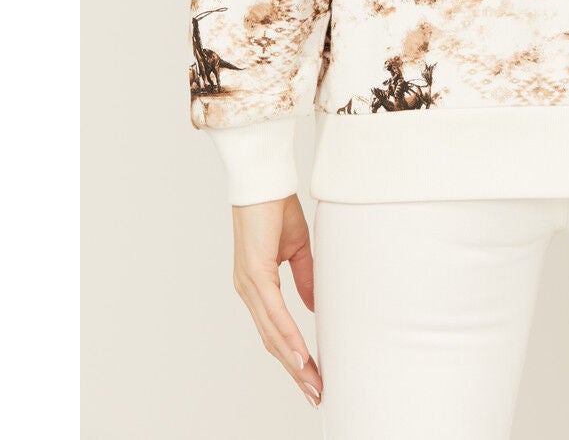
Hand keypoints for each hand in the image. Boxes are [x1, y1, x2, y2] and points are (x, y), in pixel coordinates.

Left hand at [232, 195, 322, 409]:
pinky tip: (300, 355)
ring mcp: (249, 284)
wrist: (263, 178)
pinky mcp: (255, 273)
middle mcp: (248, 290)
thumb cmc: (275, 206)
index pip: (275, 330)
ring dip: (294, 362)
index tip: (312, 377)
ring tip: (312, 383)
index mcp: (257, 285)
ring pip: (272, 334)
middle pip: (272, 342)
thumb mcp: (296, 247)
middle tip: (316, 394)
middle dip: (295, 371)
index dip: (293, 356)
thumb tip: (312, 308)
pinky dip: (288, 336)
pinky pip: (273, 313)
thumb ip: (305, 277)